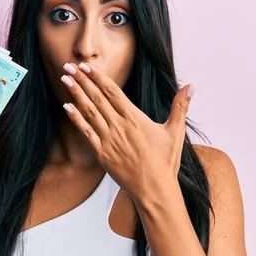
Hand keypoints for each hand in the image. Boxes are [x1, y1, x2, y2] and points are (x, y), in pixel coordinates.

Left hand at [60, 62, 194, 201]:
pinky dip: (75, 118)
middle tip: (69, 66)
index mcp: (135, 118)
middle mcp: (119, 126)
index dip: (97, 77)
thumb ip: (180, 106)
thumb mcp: (176, 131)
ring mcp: (109, 140)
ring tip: (65, 80)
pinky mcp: (102, 153)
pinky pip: (85, 132)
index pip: (112, 91)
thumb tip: (191, 86)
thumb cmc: (166, 161)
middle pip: (97, 97)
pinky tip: (66, 107)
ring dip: (76, 94)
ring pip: (89, 112)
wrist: (154, 190)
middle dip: (82, 80)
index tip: (86, 66)